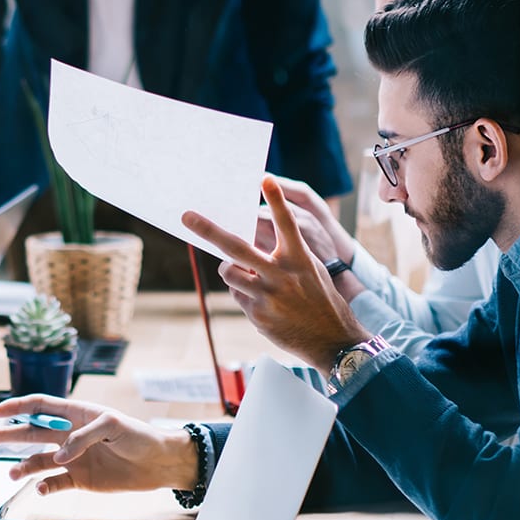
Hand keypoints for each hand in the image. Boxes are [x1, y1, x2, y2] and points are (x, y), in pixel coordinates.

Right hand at [0, 395, 198, 494]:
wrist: (158, 463)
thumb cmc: (138, 435)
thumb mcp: (113, 425)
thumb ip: (83, 436)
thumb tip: (60, 456)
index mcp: (75, 414)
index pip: (40, 406)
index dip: (17, 407)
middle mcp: (68, 435)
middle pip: (29, 433)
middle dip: (4, 434)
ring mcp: (72, 458)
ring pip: (37, 460)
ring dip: (22, 466)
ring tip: (11, 473)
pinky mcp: (79, 480)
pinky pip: (55, 483)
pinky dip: (45, 486)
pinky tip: (42, 489)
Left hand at [185, 177, 369, 370]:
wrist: (332, 340)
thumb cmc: (320, 298)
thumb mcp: (310, 270)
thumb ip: (284, 253)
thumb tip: (249, 240)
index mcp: (300, 259)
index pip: (287, 224)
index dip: (276, 201)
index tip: (265, 179)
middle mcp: (282, 275)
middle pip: (237, 247)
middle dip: (209, 230)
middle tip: (187, 217)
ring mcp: (268, 296)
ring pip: (229, 272)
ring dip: (232, 271)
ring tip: (251, 277)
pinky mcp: (258, 315)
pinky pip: (237, 295)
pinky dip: (245, 294)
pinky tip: (265, 303)